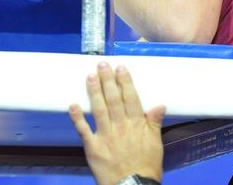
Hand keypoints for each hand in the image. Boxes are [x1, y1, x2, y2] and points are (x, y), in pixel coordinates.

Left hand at [69, 63, 164, 183]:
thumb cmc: (146, 166)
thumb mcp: (156, 144)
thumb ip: (154, 124)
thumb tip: (159, 105)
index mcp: (136, 125)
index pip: (130, 98)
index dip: (125, 82)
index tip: (120, 68)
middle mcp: (120, 126)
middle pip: (113, 99)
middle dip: (107, 80)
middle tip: (102, 65)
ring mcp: (105, 135)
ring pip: (98, 109)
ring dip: (93, 91)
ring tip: (89, 76)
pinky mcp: (92, 146)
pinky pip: (83, 129)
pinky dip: (77, 117)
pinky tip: (72, 104)